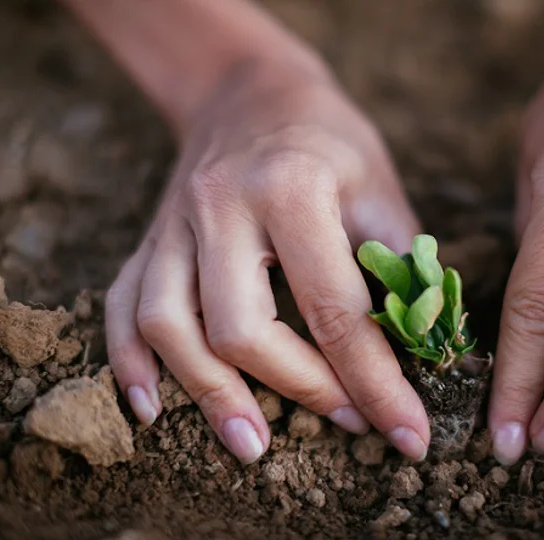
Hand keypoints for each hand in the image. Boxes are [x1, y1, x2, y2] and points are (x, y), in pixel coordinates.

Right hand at [105, 64, 429, 463]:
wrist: (250, 90)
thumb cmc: (329, 141)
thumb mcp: (380, 188)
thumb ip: (398, 267)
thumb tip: (422, 350)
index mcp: (291, 188)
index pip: (333, 309)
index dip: (375, 382)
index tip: (407, 433)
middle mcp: (220, 206)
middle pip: (240, 328)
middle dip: (300, 390)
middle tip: (348, 422)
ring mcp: (172, 223)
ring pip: (169, 324)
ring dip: (210, 395)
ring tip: (253, 444)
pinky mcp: (148, 238)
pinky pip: (121, 304)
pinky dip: (130, 362)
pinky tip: (153, 409)